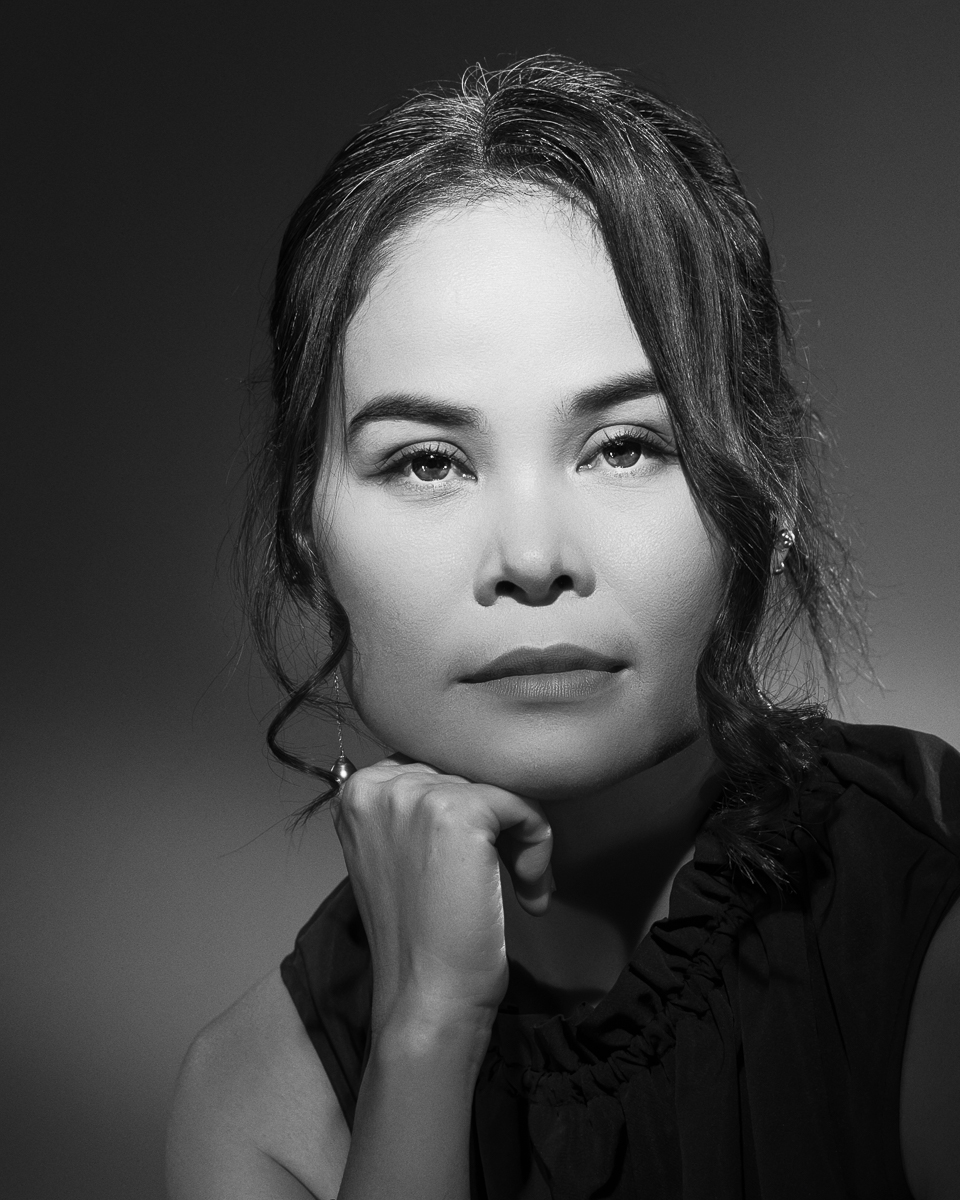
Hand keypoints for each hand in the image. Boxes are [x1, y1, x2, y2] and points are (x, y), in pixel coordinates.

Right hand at [330, 755, 552, 1038]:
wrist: (426, 999)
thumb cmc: (421, 937)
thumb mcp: (397, 854)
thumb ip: (417, 808)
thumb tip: (478, 773)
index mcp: (357, 792)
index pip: (437, 767)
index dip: (469, 810)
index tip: (479, 861)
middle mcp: (377, 784)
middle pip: (468, 773)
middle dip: (497, 824)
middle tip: (506, 877)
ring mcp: (414, 795)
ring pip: (499, 787)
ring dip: (520, 838)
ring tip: (520, 887)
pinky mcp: (458, 812)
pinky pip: (523, 805)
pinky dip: (538, 846)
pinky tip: (529, 892)